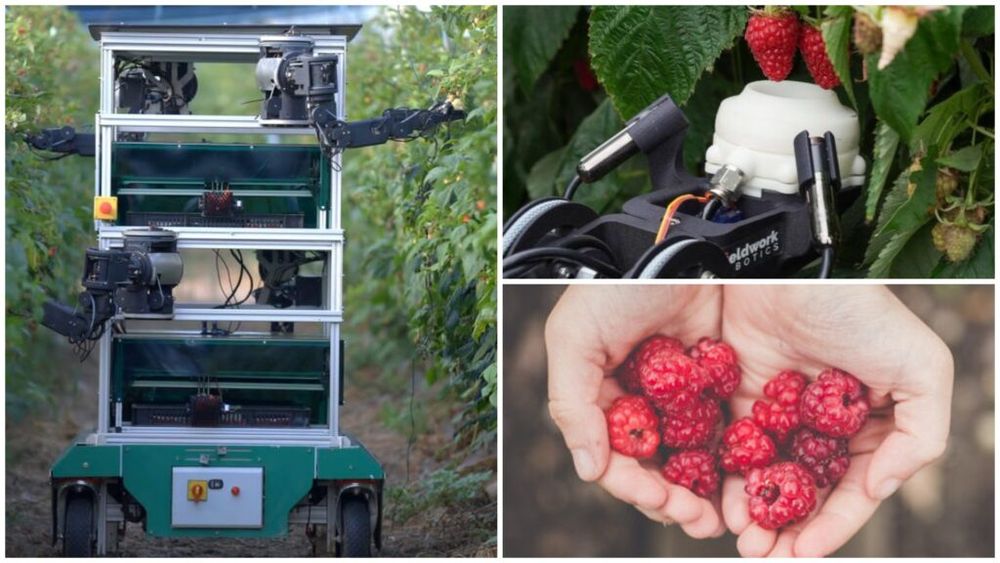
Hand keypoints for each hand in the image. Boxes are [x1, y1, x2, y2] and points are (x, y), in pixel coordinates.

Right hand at [545, 285, 725, 537]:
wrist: (683, 249)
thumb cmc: (620, 285)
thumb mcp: (574, 336)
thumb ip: (571, 403)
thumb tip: (587, 468)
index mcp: (601, 395)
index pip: (612, 455)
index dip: (631, 484)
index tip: (657, 499)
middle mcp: (641, 401)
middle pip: (653, 467)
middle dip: (671, 500)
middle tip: (697, 520)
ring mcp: (681, 396)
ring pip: (690, 458)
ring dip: (702, 492)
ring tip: (719, 515)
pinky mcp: (719, 385)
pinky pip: (726, 431)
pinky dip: (733, 459)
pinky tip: (747, 479)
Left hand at [720, 285, 953, 556]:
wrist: (792, 271)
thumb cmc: (861, 312)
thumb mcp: (921, 369)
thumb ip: (920, 437)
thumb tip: (875, 489)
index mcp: (868, 425)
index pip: (850, 489)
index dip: (832, 525)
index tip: (807, 553)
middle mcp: (822, 425)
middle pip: (804, 491)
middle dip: (787, 529)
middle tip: (764, 556)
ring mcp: (780, 413)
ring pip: (766, 477)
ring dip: (754, 514)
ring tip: (744, 541)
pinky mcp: (739, 396)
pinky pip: (733, 447)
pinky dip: (728, 478)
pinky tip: (722, 502)